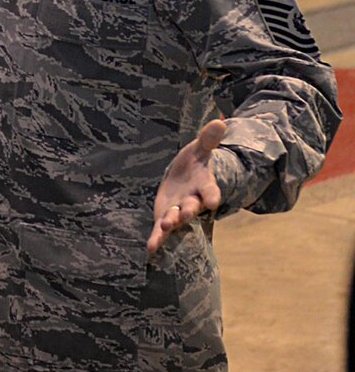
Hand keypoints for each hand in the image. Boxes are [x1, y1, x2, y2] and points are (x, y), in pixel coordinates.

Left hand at [148, 118, 227, 253]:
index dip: (212, 196)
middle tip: (182, 215)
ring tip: (164, 227)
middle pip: (193, 207)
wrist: (183, 179)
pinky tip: (151, 250)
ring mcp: (179, 211)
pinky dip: (157, 239)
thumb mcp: (199, 149)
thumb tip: (220, 121)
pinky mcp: (165, 217)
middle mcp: (193, 201)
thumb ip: (208, 139)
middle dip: (188, 211)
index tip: (214, 201)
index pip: (211, 191)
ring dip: (171, 223)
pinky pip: (161, 230)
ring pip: (176, 219)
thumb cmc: (193, 163)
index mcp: (204, 185)